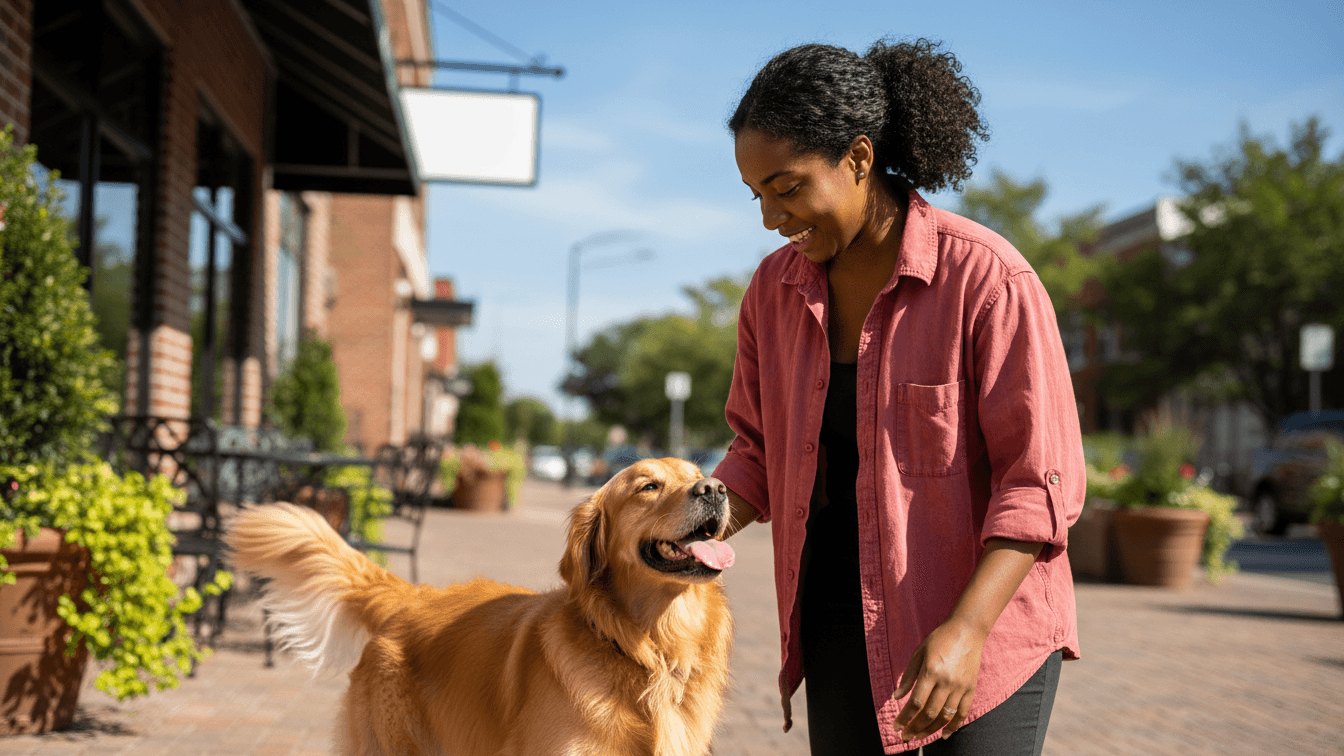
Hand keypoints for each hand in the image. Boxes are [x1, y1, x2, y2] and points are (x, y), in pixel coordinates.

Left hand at [890, 618, 985, 742]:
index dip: (905, 718)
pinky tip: (944, 735)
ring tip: (919, 736)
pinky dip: (954, 727)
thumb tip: (896, 697)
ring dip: (931, 730)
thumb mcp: (919, 653)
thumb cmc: (940, 639)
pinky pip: (962, 713)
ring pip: (945, 717)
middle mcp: (947, 682)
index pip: (915, 702)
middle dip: (915, 728)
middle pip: (929, 713)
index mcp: (931, 672)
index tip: (897, 726)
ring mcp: (960, 687)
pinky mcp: (971, 689)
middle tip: (906, 736)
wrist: (967, 631)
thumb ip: (908, 677)